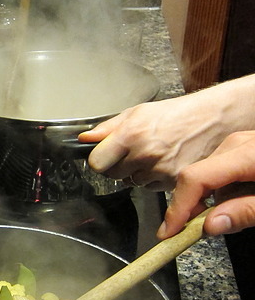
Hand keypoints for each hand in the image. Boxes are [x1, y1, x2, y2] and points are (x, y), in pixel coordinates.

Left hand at [79, 75, 254, 190]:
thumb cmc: (177, 113)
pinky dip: (154, 179)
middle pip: (113, 175)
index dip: (98, 160)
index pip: (97, 163)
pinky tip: (164, 162)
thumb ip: (108, 128)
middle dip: (117, 166)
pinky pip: (151, 187)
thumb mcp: (138, 112)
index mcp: (132, 134)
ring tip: (154, 154)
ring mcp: (160, 170)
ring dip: (137, 173)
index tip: (102, 157)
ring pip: (132, 182)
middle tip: (133, 152)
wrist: (214, 120)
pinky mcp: (174, 182)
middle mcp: (145, 154)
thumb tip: (84, 139)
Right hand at [158, 131, 254, 238]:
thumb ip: (245, 212)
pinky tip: (243, 201)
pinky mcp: (242, 148)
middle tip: (205, 231)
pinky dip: (224, 192)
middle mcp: (237, 143)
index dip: (177, 207)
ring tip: (239, 213)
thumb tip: (209, 226)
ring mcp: (239, 144)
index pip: (194, 178)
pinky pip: (220, 173)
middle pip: (196, 177)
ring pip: (207, 177)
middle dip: (195, 207)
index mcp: (247, 153)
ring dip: (214, 201)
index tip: (169, 232)